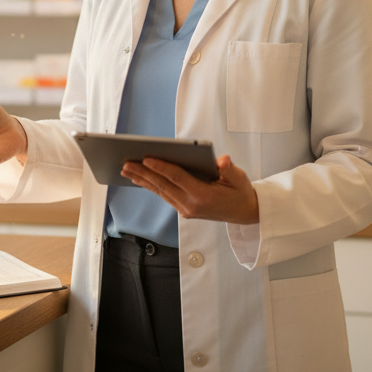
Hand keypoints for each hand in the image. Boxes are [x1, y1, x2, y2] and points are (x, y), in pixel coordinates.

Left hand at [121, 155, 259, 224]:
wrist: (245, 214)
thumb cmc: (241, 193)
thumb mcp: (240, 179)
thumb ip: (230, 170)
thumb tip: (222, 160)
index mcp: (203, 196)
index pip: (178, 178)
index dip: (162, 167)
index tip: (147, 158)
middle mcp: (191, 205)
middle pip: (163, 186)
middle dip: (143, 173)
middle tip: (126, 163)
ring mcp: (186, 210)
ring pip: (161, 192)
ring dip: (143, 180)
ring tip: (127, 170)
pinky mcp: (184, 210)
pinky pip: (165, 196)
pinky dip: (152, 186)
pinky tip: (141, 179)